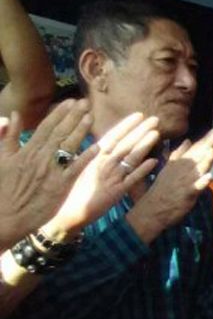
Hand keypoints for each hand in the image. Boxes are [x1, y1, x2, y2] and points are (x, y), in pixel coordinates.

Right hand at [0, 99, 92, 239]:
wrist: (6, 216)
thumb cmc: (3, 188)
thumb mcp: (1, 158)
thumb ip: (8, 136)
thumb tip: (15, 115)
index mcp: (26, 151)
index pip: (45, 127)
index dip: (59, 113)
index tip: (69, 102)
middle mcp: (40, 158)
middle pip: (59, 133)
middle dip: (73, 117)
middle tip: (85, 103)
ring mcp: (51, 172)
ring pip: (68, 147)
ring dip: (80, 131)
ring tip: (91, 117)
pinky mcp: (60, 187)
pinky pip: (75, 169)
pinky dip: (86, 157)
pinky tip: (97, 147)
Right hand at [46, 111, 161, 237]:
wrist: (68, 213)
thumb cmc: (75, 190)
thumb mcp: (83, 168)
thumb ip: (96, 156)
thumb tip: (105, 145)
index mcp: (94, 157)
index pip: (113, 136)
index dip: (126, 125)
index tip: (139, 114)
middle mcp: (103, 164)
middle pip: (125, 144)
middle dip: (140, 130)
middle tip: (155, 118)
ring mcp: (111, 177)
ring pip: (130, 158)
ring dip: (144, 145)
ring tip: (157, 133)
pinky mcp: (116, 192)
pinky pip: (132, 179)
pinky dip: (143, 170)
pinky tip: (154, 161)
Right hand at [126, 129, 212, 238]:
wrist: (150, 211)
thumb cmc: (161, 191)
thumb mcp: (168, 170)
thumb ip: (178, 155)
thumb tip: (188, 141)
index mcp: (177, 164)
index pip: (193, 150)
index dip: (205, 141)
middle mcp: (180, 170)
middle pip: (196, 156)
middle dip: (208, 145)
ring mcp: (183, 182)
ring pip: (196, 170)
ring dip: (204, 160)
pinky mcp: (184, 195)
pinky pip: (194, 188)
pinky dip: (200, 183)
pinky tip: (208, 177)